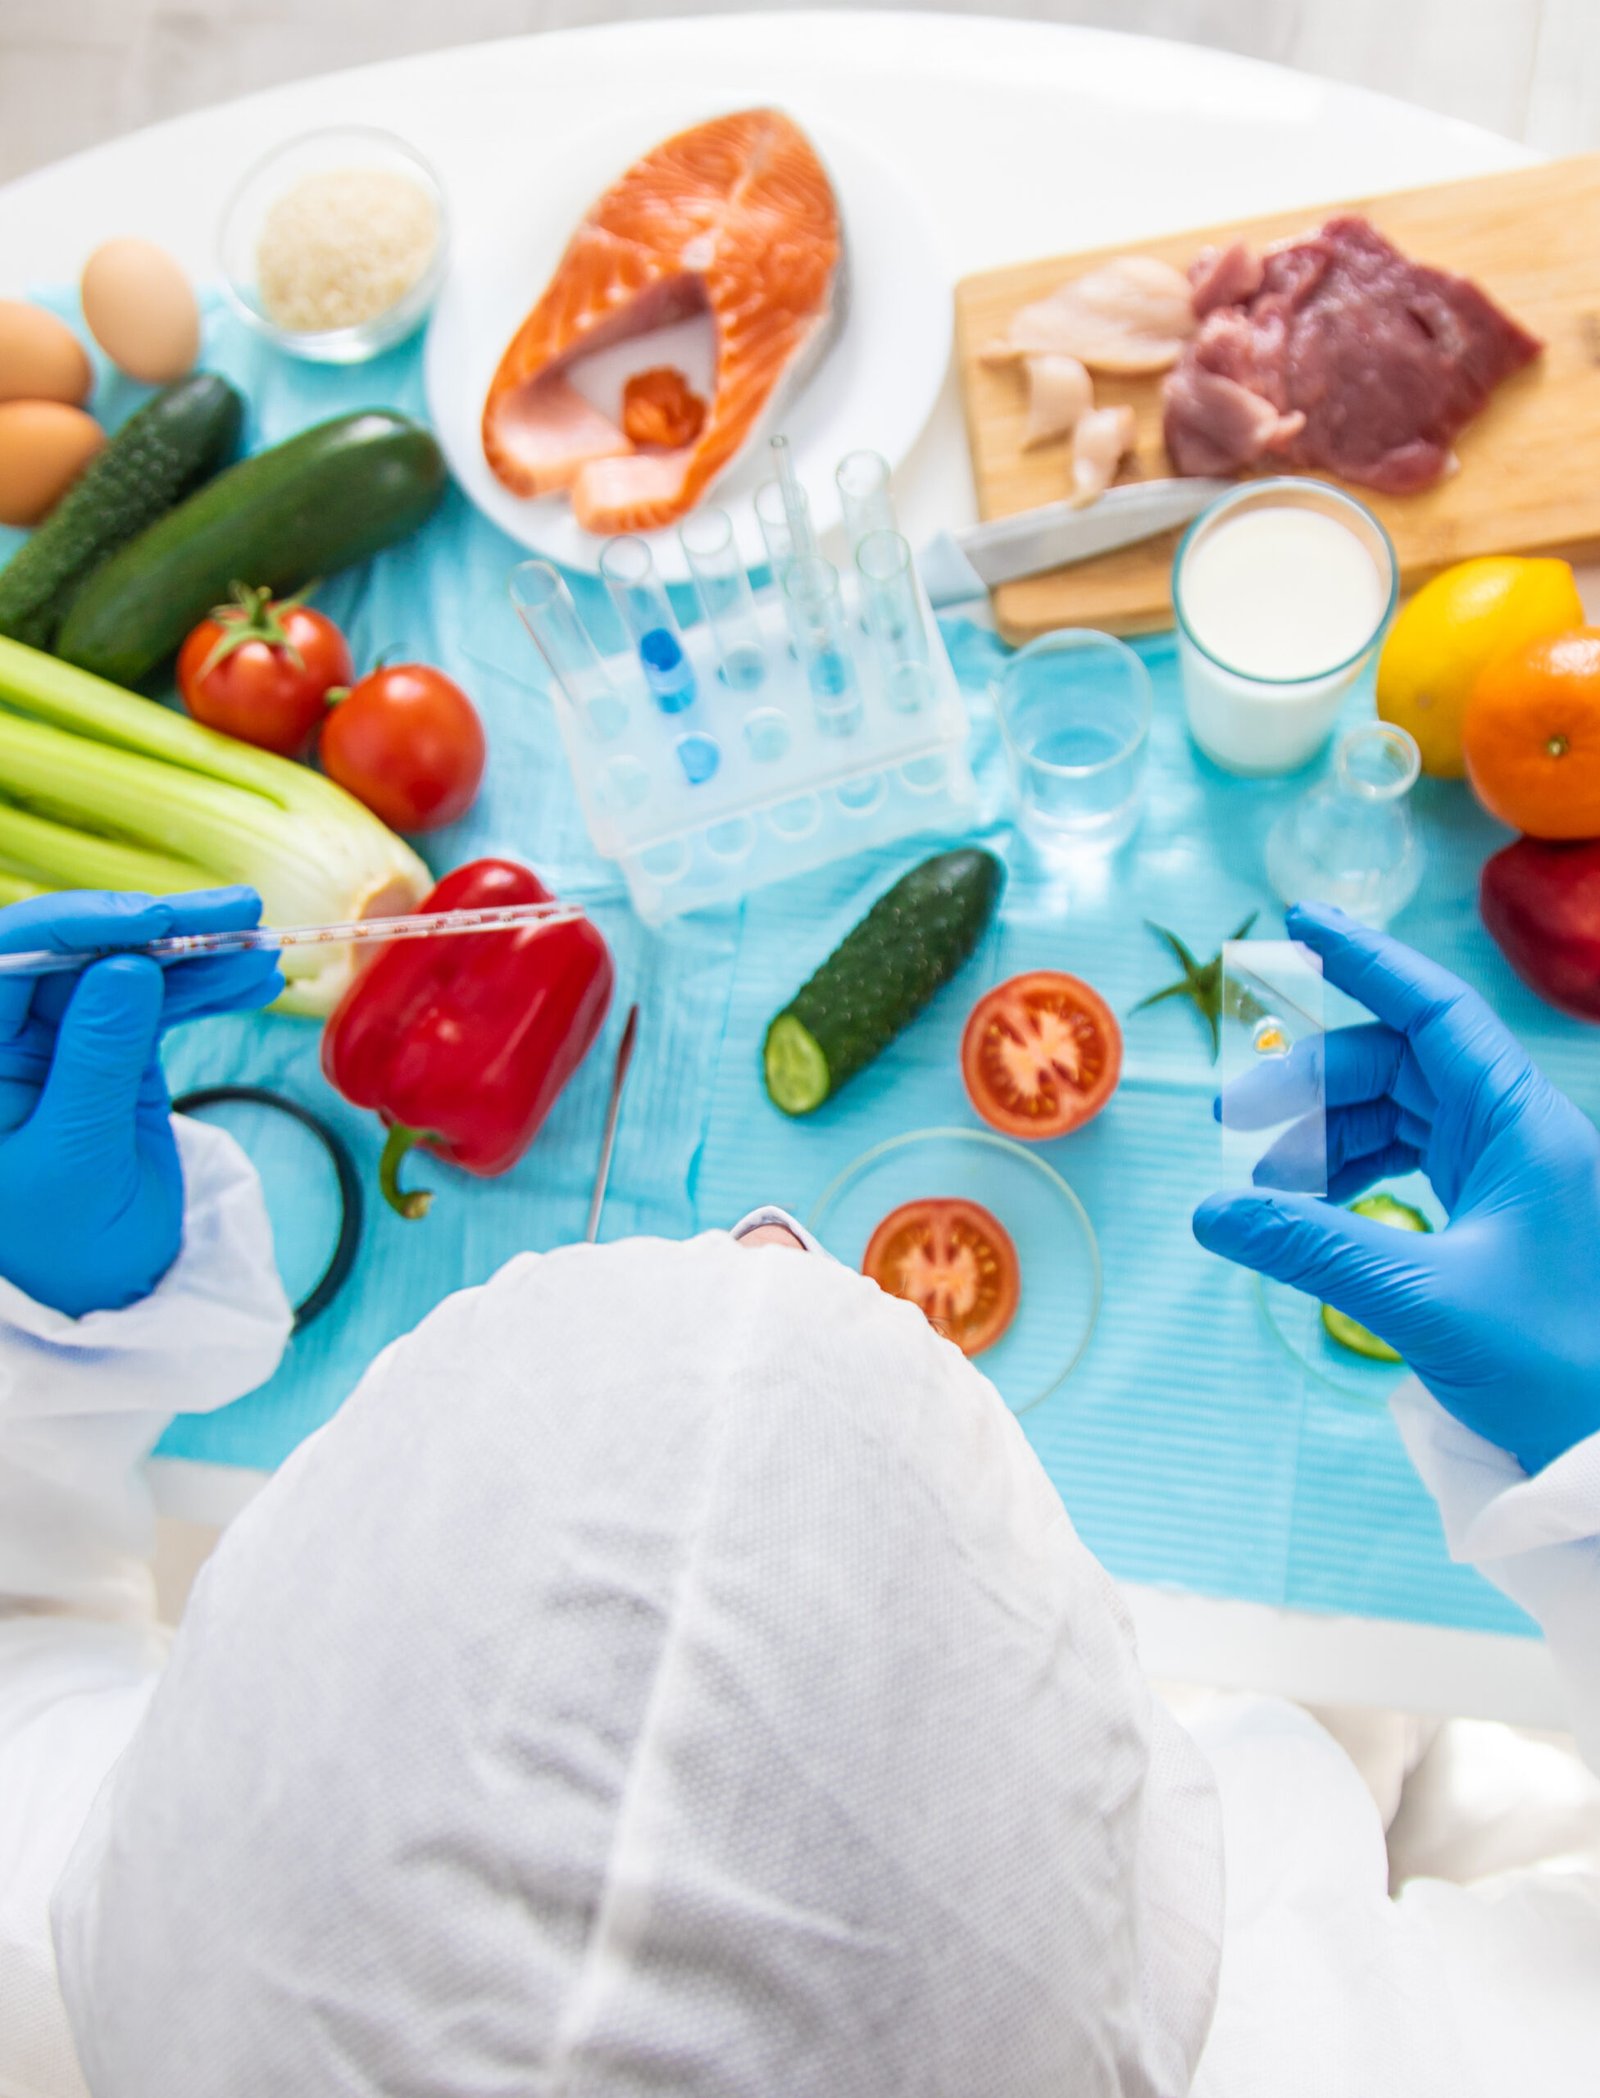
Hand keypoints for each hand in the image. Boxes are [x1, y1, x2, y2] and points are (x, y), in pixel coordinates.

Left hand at [0, 890, 281, 1316]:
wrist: (97, 1294)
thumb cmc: (62, 1242)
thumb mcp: (78, 1155)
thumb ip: (97, 1058)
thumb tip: (126, 967)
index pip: (11, 958)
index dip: (81, 924)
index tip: (158, 919)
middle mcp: (10, 1035)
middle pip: (78, 951)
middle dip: (156, 927)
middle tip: (235, 914)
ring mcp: (65, 1040)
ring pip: (127, 970)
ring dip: (196, 955)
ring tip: (261, 946)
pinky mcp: (112, 1053)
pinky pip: (158, 1004)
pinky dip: (206, 990)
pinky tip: (252, 980)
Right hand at [1194, 902, 1599, 1474]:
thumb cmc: (1559, 1369)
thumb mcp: (1422, 1303)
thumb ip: (1311, 1247)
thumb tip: (1210, 1212)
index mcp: (1527, 1127)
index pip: (1435, 1009)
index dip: (1366, 959)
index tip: (1299, 921)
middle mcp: (1524, 1135)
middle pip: (1402, 1064)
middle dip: (1314, 1078)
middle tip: (1232, 1113)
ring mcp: (1517, 1176)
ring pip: (1405, 1116)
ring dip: (1329, 1135)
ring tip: (1266, 1180)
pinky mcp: (1504, 1218)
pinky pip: (1418, 1164)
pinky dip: (1358, 1175)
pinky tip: (1314, 1208)